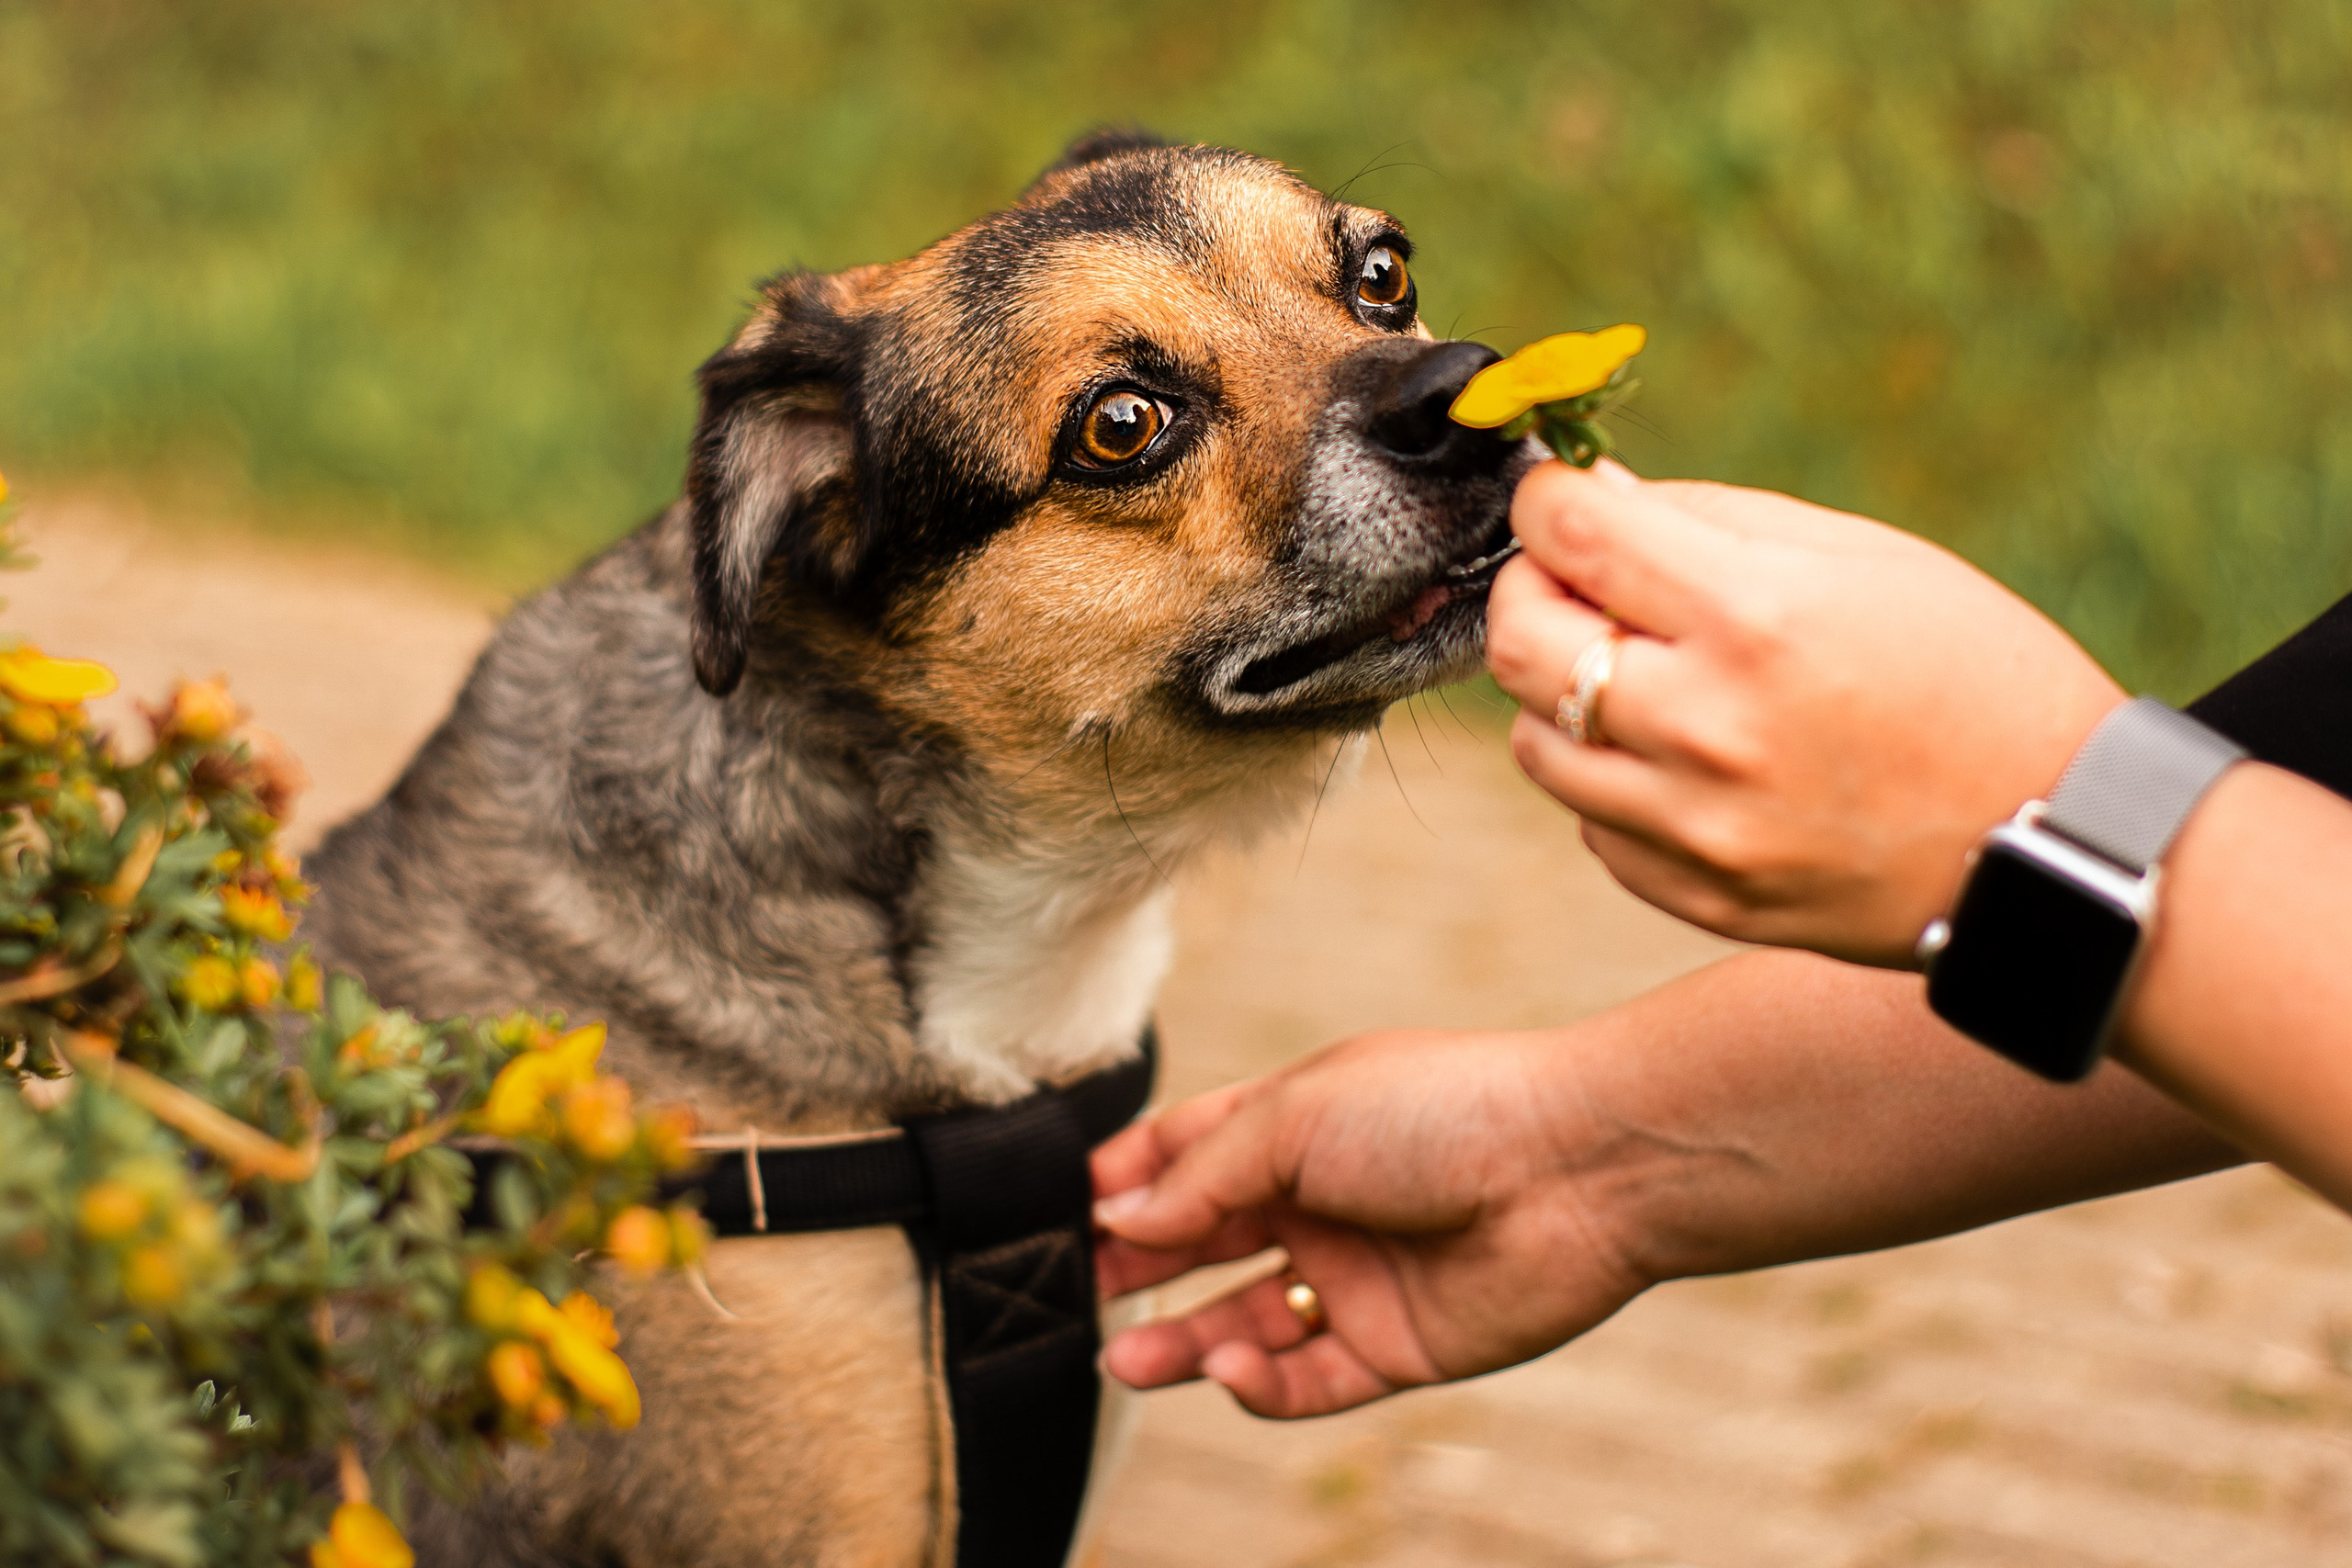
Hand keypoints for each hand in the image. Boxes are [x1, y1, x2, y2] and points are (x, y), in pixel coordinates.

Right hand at [1091, 1027, 1650, 1417]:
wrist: (1576, 1170)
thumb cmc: (1439, 1111)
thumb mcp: (1295, 1116)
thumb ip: (1200, 1175)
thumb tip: (1117, 1216)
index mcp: (1293, 1125)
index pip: (1187, 1153)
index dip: (1127, 1180)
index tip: (1063, 1209)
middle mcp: (1319, 1201)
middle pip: (1203, 1243)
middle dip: (1135, 1268)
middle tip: (1071, 1294)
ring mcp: (1355, 1276)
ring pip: (1243, 1322)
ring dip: (1182, 1344)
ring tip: (1122, 1361)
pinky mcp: (1396, 1346)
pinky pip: (1308, 1379)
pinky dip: (1261, 1383)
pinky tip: (1230, 1368)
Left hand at [1486, 461, 2125, 965]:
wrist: (2060, 841)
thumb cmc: (1974, 672)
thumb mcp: (1863, 559)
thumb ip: (1709, 522)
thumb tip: (1586, 495)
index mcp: (1756, 617)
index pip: (1569, 534)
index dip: (1545, 502)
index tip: (1558, 503)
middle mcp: (1709, 728)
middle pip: (1520, 644)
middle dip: (1532, 595)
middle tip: (1579, 585)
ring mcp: (1699, 829)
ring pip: (1536, 744)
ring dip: (1564, 696)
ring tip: (1644, 677)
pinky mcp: (1700, 897)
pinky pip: (1593, 826)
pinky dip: (1615, 783)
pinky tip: (1687, 760)